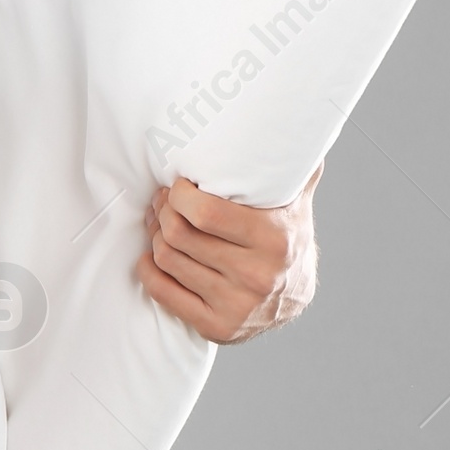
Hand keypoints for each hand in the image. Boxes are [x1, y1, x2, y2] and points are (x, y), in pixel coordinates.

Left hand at [138, 163, 321, 343]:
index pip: (204, 212)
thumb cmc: (285, 238)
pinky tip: (155, 255)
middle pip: (179, 234)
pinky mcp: (217, 327)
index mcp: (275, 239)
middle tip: (163, 201)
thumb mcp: (294, 202)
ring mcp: (237, 306)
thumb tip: (301, 122)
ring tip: (160, 223)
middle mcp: (257, 276)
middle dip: (163, 210)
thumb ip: (292, 167)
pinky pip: (162, 292)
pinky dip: (149, 269)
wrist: (295, 298)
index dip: (179, 194)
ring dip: (155, 235)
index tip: (179, 186)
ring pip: (167, 259)